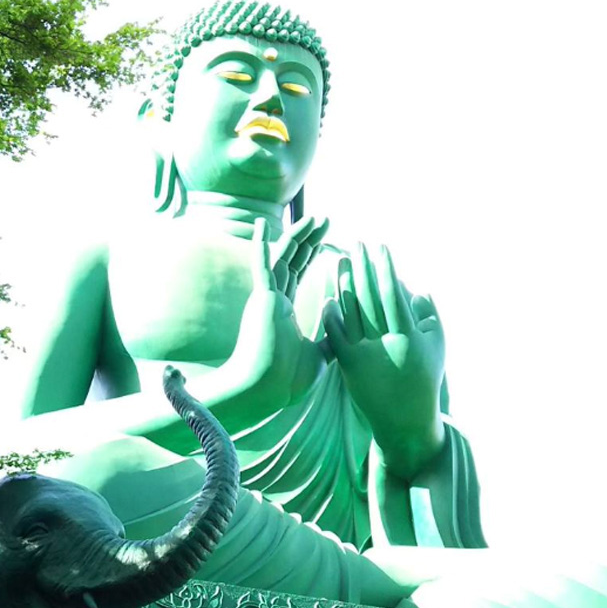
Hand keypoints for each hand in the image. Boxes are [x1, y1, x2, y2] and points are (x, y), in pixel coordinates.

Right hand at [231, 216, 328, 413]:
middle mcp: (274, 301)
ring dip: (297, 236)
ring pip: (281, 258)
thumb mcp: (321, 355)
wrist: (268, 389)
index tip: (328, 240)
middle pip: (292, 261)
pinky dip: (260, 245)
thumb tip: (346, 328)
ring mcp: (267, 298)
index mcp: (284, 312)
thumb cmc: (289, 379)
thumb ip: (331, 337)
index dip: (312, 256)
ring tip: (315, 218)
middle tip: (325, 221)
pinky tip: (261, 224)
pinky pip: (262, 266)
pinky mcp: (262, 298)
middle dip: (309, 240)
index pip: (299, 276)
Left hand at [322, 243, 444, 478]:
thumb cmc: (424, 378)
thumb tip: (415, 287)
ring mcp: (366, 355)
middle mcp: (387, 343)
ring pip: (351, 312)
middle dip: (363, 268)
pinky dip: (332, 315)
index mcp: (410, 335)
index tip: (380, 247)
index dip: (385, 268)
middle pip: (370, 297)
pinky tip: (328, 297)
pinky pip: (336, 335)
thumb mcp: (436, 346)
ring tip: (340, 262)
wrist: (404, 420)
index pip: (394, 293)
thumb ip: (430, 315)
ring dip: (345, 285)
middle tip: (356, 244)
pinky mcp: (349, 366)